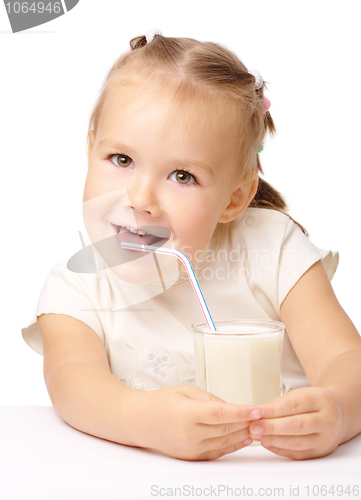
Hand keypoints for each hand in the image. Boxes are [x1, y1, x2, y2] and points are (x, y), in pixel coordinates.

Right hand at [135, 385, 257, 460]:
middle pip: (226, 429)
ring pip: (225, 442)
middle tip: (265, 415)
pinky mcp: (192, 457)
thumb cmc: (160, 402)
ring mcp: (190, 448)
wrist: (139, 421)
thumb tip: (231, 408)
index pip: (221, 413)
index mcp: (187, 413)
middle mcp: (189, 434)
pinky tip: (244, 438)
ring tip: (259, 426)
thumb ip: (210, 398)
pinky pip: (218, 452)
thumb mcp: (185, 390)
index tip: (258, 409)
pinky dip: (233, 445)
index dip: (242, 412)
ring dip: (244, 434)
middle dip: (248, 423)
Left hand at [249, 387, 343, 459]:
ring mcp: (325, 439)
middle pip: (297, 425)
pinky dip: (280, 449)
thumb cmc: (315, 402)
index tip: (256, 412)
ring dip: (274, 440)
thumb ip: (280, 403)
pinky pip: (298, 454)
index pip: (294, 405)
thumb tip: (258, 413)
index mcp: (321, 401)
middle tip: (254, 427)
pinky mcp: (320, 452)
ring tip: (257, 435)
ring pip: (298, 442)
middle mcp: (327, 421)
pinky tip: (267, 443)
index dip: (273, 410)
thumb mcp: (300, 394)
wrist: (338, 413)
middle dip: (272, 427)